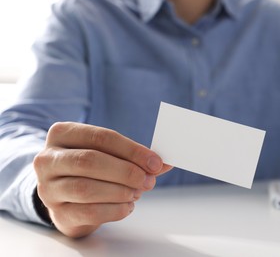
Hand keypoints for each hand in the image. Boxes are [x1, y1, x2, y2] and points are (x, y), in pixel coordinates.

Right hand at [33, 122, 171, 237]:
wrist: (68, 195)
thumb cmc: (92, 168)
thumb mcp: (108, 153)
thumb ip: (133, 156)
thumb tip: (164, 163)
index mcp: (62, 134)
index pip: (101, 137)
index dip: (132, 150)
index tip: (155, 162)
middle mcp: (48, 159)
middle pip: (90, 161)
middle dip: (126, 171)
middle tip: (149, 180)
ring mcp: (48, 188)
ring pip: (87, 189)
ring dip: (120, 191)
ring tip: (137, 192)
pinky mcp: (57, 213)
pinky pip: (89, 212)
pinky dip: (115, 209)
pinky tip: (128, 206)